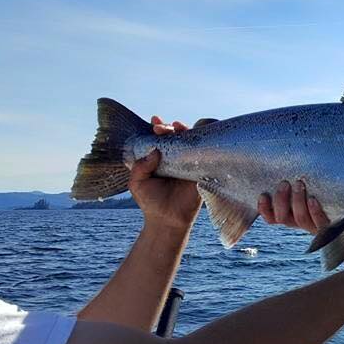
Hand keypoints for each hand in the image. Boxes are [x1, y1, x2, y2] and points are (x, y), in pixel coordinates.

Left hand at [129, 116, 203, 230]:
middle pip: (177, 136)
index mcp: (160, 159)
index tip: (155, 122)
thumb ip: (141, 166)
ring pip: (192, 141)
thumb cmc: (151, 202)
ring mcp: (190, 164)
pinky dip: (204, 143)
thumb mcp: (137, 183)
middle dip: (170, 128)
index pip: (161, 138)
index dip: (159, 128)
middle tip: (162, 128)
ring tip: (178, 127)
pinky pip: (206, 154)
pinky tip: (199, 137)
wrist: (167, 221)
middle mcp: (176, 159)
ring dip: (186, 131)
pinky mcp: (202, 171)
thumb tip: (155, 150)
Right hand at [258, 180, 328, 234]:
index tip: (263, 194)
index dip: (264, 209)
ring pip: (300, 219)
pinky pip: (320, 223)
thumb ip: (294, 175)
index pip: (272, 217)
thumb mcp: (308, 180)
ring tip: (299, 184)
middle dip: (281, 200)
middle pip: (283, 218)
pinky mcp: (331, 226)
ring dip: (297, 201)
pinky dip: (314, 211)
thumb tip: (278, 151)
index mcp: (291, 214)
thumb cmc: (325, 184)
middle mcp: (301, 222)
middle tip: (285, 183)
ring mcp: (315, 225)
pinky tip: (313, 199)